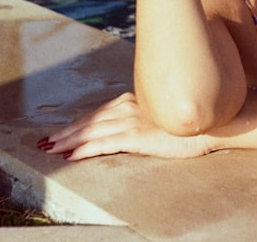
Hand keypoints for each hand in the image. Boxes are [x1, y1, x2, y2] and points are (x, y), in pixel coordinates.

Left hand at [38, 92, 214, 160]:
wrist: (211, 123)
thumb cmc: (188, 121)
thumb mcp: (159, 115)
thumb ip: (142, 116)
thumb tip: (130, 126)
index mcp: (133, 100)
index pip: (98, 113)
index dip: (77, 124)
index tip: (59, 132)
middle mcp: (129, 107)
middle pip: (90, 121)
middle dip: (65, 132)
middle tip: (44, 142)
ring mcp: (133, 121)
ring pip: (92, 131)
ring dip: (69, 141)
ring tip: (51, 150)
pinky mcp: (138, 136)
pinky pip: (105, 144)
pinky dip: (85, 149)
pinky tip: (72, 157)